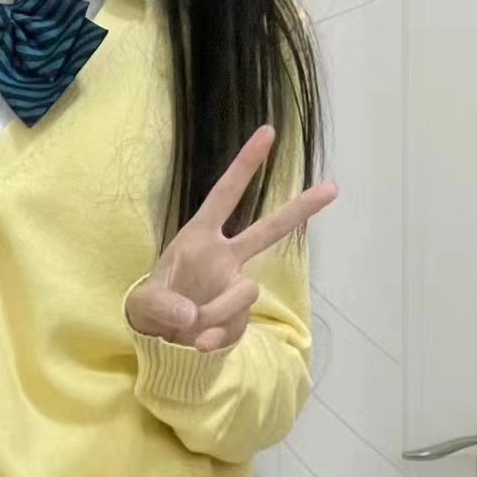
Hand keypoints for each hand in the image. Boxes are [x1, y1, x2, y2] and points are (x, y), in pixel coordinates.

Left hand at [126, 126, 337, 351]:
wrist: (158, 338)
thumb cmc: (149, 306)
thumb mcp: (143, 303)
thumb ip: (162, 305)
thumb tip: (192, 316)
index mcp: (199, 239)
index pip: (224, 196)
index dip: (244, 165)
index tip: (268, 133)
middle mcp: (224, 258)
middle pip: (268, 230)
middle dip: (300, 209)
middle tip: (333, 187)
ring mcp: (235, 286)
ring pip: (246, 292)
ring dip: (218, 312)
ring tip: (188, 329)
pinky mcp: (240, 316)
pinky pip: (238, 325)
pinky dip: (217, 337)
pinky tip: (198, 344)